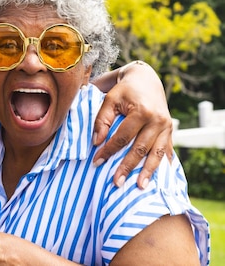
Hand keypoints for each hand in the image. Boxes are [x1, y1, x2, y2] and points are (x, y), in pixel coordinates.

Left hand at [92, 61, 172, 188]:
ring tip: (140, 187)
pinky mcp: (170, 131)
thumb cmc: (123, 90)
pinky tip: (159, 178)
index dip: (108, 150)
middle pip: (140, 149)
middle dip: (128, 167)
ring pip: (156, 153)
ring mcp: (167, 127)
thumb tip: (96, 142)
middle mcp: (158, 121)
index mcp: (142, 112)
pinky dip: (162, 164)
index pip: (122, 137)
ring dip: (148, 171)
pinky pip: (166, 150)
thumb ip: (102, 119)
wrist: (145, 79)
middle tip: (117, 183)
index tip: (96, 162)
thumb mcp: (109, 99)